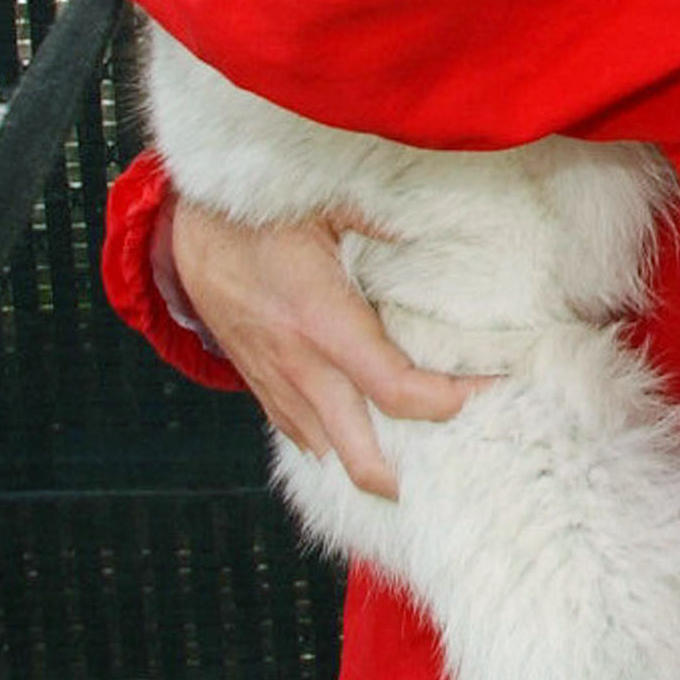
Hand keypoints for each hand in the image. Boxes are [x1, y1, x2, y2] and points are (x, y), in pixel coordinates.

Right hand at [166, 197, 479, 498]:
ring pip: (326, 452)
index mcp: (322, 321)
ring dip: (369, 463)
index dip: (446, 399)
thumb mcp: (327, 202)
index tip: (489, 387)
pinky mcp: (261, 385)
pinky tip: (367, 440)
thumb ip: (383, 218)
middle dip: (402, 477)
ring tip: (419, 460)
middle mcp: (298, 366)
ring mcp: (275, 383)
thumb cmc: (260, 214)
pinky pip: (301, 435)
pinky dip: (335, 446)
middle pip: (356, 451)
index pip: (393, 386)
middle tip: (451, 471)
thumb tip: (437, 227)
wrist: (189, 231)